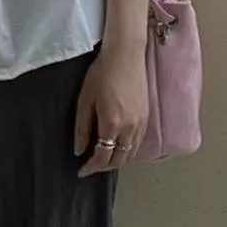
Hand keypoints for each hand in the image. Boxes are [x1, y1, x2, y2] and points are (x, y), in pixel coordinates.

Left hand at [75, 45, 148, 176]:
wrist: (125, 54)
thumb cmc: (102, 73)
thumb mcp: (84, 100)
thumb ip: (82, 128)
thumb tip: (80, 150)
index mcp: (112, 124)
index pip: (102, 157)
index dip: (91, 168)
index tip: (81, 171)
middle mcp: (130, 128)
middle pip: (119, 160)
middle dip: (104, 167)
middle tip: (91, 167)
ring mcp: (141, 123)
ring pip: (130, 153)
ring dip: (117, 160)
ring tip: (104, 158)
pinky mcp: (147, 117)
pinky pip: (138, 143)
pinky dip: (127, 150)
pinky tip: (118, 146)